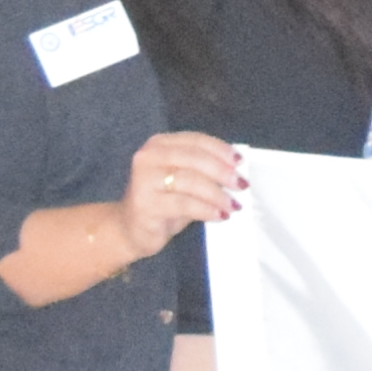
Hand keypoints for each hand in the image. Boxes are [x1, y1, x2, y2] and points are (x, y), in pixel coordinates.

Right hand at [111, 132, 247, 254]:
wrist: (129, 230)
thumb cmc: (163, 204)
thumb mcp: (184, 183)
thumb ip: (204, 172)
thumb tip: (238, 172)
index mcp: (159, 145)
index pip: (195, 140)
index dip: (220, 149)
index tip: (241, 162)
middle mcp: (148, 157)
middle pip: (194, 158)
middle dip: (222, 171)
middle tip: (241, 185)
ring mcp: (144, 180)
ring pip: (190, 180)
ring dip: (217, 194)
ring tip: (233, 205)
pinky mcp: (146, 204)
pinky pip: (184, 203)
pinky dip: (206, 209)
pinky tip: (219, 216)